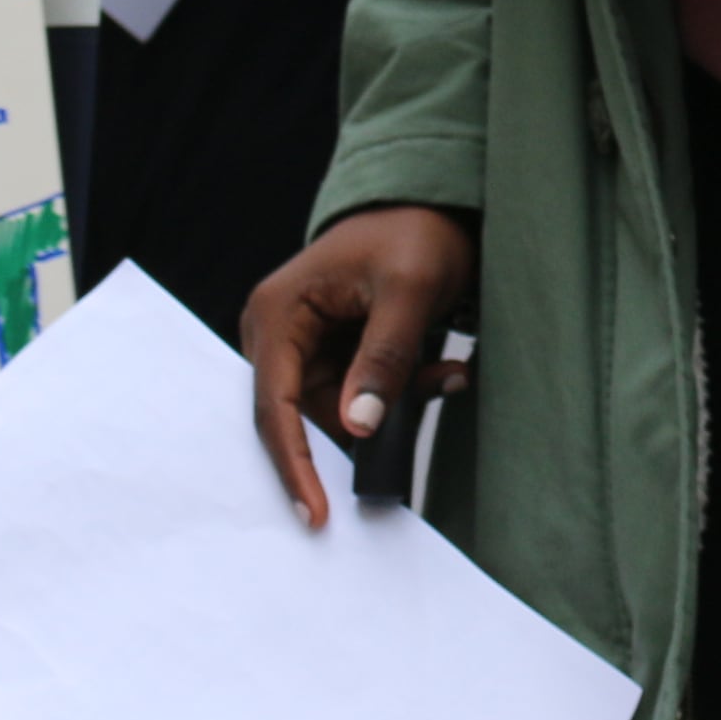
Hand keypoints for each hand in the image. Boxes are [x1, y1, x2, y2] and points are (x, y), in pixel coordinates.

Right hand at [244, 206, 478, 527]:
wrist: (433, 205)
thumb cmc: (417, 233)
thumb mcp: (410, 290)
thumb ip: (384, 357)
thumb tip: (359, 427)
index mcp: (278, 312)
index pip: (274, 406)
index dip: (294, 464)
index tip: (316, 514)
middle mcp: (277, 333)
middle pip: (304, 416)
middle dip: (365, 426)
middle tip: (426, 404)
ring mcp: (302, 346)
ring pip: (339, 413)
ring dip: (394, 405)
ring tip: (447, 371)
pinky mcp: (331, 356)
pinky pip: (358, 399)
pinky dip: (399, 395)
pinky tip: (441, 371)